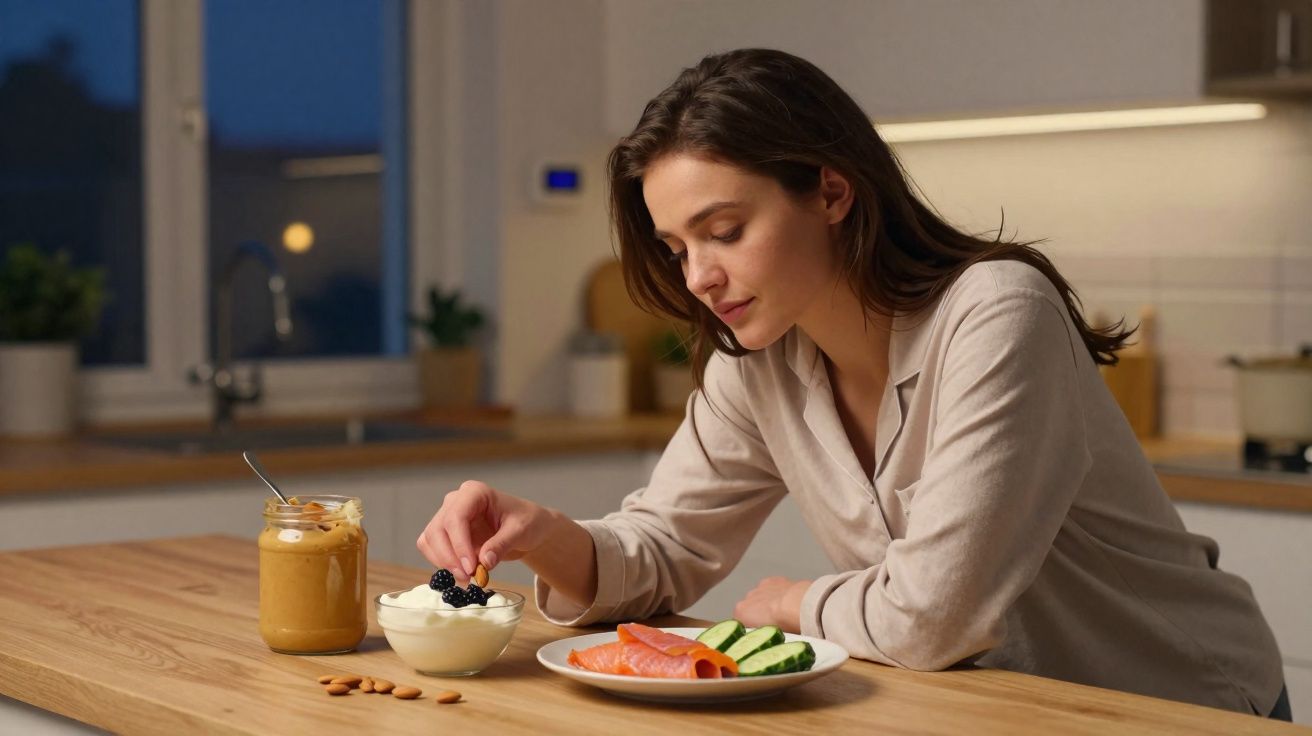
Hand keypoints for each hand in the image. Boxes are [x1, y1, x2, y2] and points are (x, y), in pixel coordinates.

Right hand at [416, 480, 552, 583]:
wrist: (527, 527)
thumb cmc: (526, 521)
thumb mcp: (521, 531)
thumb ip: (502, 544)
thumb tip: (484, 563)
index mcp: (475, 492)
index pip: (456, 517)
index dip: (459, 545)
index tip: (470, 568)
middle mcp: (456, 501)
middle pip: (438, 529)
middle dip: (449, 557)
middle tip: (467, 578)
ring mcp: (447, 515)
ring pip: (430, 540)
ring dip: (443, 562)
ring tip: (467, 578)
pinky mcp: (445, 532)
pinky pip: (431, 548)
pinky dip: (442, 563)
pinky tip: (460, 573)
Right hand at [733, 576, 811, 633]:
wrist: (797, 606)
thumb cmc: (783, 625)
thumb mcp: (767, 636)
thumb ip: (758, 634)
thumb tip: (763, 635)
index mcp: (740, 612)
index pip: (740, 620)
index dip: (751, 627)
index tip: (761, 632)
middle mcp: (746, 598)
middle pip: (750, 608)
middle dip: (758, 614)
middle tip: (773, 623)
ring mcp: (759, 587)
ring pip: (760, 597)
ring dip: (767, 603)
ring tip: (782, 612)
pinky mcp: (772, 580)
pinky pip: (770, 588)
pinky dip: (776, 593)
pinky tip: (786, 600)